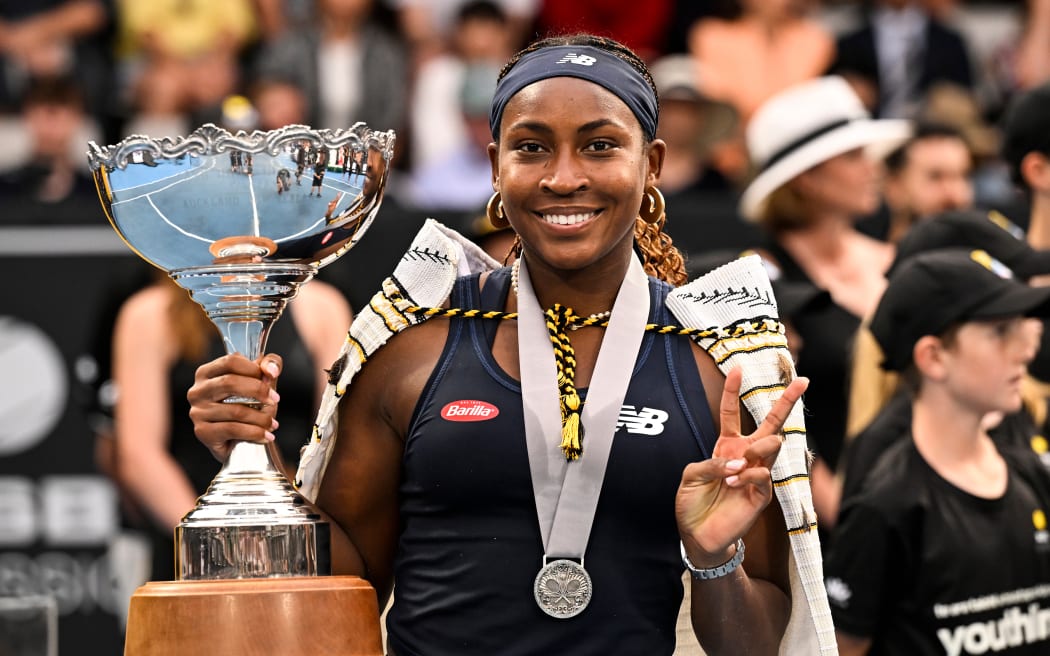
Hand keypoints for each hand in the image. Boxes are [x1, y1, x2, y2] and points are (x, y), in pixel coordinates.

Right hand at [187, 353, 282, 461]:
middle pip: (230, 382)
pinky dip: (255, 433)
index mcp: (207, 373)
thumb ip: (270, 365)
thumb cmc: (248, 405)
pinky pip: (233, 430)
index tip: (271, 379)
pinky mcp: (203, 432)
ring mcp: (197, 412)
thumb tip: (270, 370)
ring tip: (272, 423)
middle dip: (258, 390)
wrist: (237, 441)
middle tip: (274, 400)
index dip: (254, 369)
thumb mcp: (261, 381)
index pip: (231, 361)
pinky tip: (266, 435)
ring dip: (261, 418)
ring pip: (235, 410)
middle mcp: (197, 391)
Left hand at [675, 367, 807, 566]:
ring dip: (759, 448)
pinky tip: (736, 483)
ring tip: (744, 460)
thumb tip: (737, 462)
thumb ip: (711, 462)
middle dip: (786, 402)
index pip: (730, 413)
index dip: (732, 391)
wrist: (697, 536)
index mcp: (726, 446)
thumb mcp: (691, 476)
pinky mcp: (761, 495)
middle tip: (803, 381)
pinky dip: (750, 475)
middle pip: (771, 423)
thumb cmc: (693, 504)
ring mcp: (756, 474)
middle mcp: (745, 456)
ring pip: (771, 447)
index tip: (736, 369)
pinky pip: (764, 475)